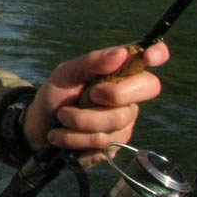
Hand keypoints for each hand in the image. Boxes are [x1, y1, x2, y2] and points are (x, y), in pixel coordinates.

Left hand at [23, 42, 167, 165]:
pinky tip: (61, 135)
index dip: (157, 53)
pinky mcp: (116, 144)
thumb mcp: (66, 74)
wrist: (39, 129)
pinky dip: (74, 137)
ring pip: (118, 119)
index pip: (149, 57)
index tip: (150, 56)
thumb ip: (92, 62)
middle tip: (89, 96)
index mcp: (118, 71)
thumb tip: (122, 53)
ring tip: (62, 117)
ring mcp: (125, 120)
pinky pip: (103, 141)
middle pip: (147, 88)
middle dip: (115, 93)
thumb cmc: (56, 96)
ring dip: (80, 120)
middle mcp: (128, 94)